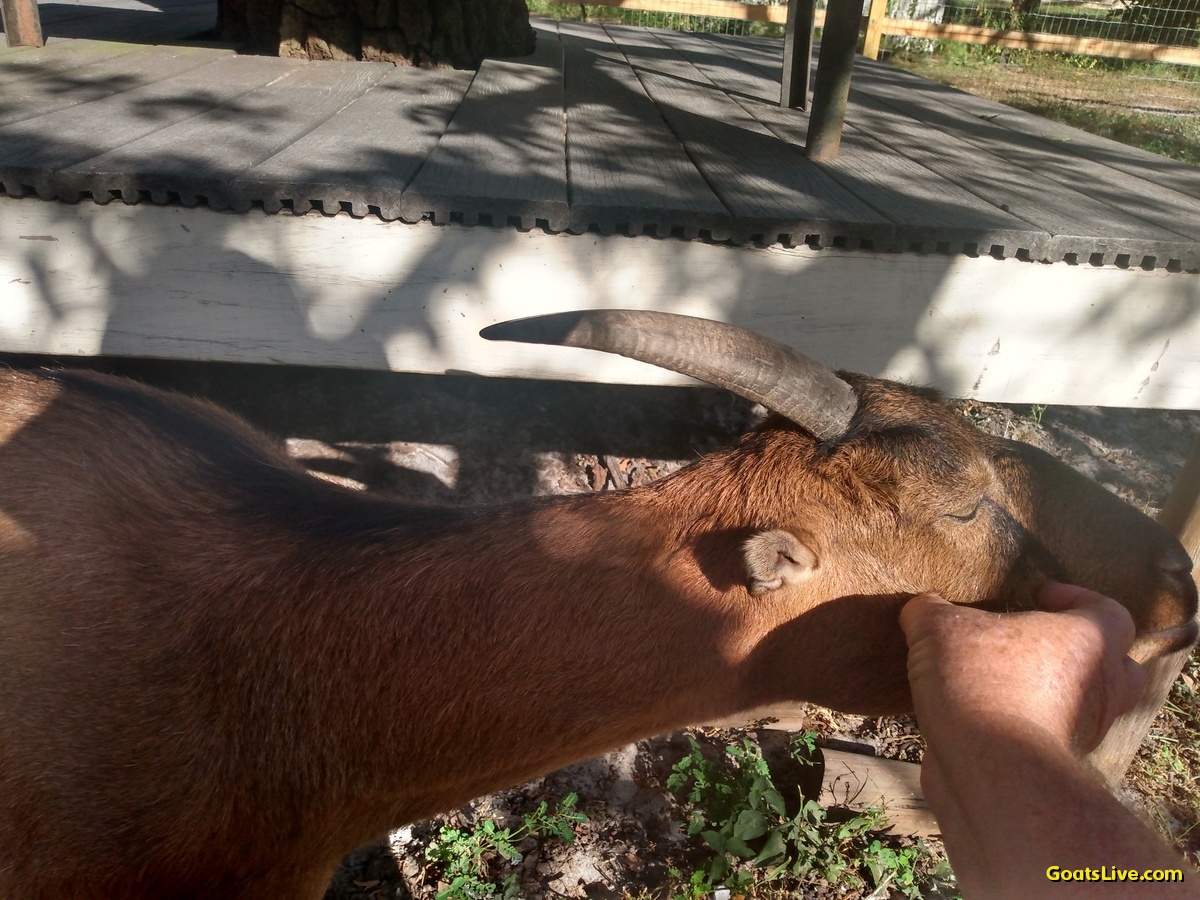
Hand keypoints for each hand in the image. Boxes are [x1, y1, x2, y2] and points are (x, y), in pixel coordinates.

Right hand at [901, 582, 1146, 757]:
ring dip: (1052, 691)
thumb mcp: (938, 629)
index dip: (1077, 597)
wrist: (992, 769)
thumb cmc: (981, 681)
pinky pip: (1049, 734)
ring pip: (1083, 704)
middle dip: (1082, 653)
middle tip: (1037, 642)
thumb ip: (928, 611)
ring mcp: (1084, 730)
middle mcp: (1099, 686)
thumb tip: (921, 608)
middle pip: (1117, 666)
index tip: (1037, 594)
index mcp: (1087, 641)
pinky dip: (1026, 723)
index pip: (1109, 610)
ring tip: (1001, 679)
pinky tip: (983, 714)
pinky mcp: (1055, 764)